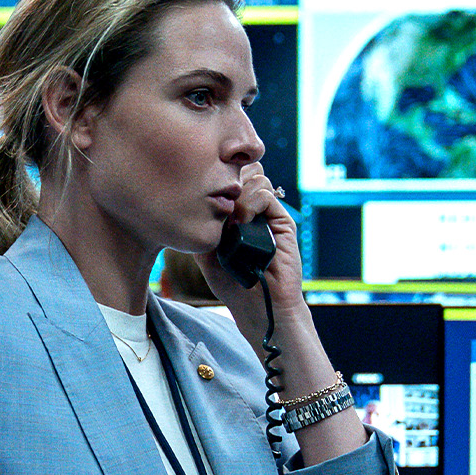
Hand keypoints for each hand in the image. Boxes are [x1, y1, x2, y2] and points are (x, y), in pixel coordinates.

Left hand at [194, 162, 304, 352]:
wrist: (257, 305)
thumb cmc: (232, 284)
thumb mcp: (204, 252)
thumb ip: (201, 225)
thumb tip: (193, 198)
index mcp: (236, 212)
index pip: (229, 176)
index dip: (217, 178)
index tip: (202, 197)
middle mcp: (253, 208)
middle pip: (244, 169)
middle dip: (228, 181)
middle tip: (219, 208)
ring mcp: (268, 213)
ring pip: (255, 177)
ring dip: (237, 196)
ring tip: (230, 223)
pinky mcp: (282, 221)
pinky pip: (265, 194)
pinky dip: (250, 204)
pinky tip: (242, 224)